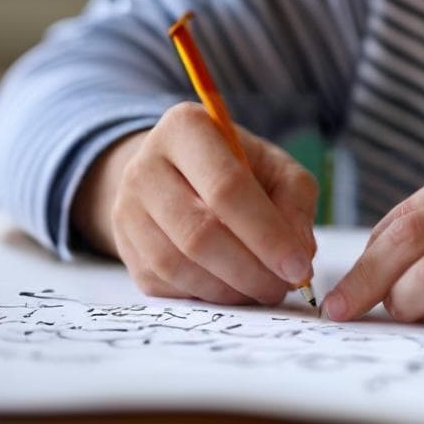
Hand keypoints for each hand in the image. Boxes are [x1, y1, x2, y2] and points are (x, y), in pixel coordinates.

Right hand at [72, 102, 317, 306]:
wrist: (179, 172)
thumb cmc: (238, 167)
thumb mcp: (276, 166)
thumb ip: (295, 201)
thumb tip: (298, 252)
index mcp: (186, 128)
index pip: (227, 187)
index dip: (266, 233)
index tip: (297, 266)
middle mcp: (145, 166)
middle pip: (199, 232)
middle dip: (249, 269)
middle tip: (283, 286)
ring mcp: (127, 209)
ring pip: (177, 264)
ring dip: (228, 289)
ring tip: (263, 289)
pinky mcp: (124, 248)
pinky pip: (164, 284)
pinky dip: (206, 296)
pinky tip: (233, 289)